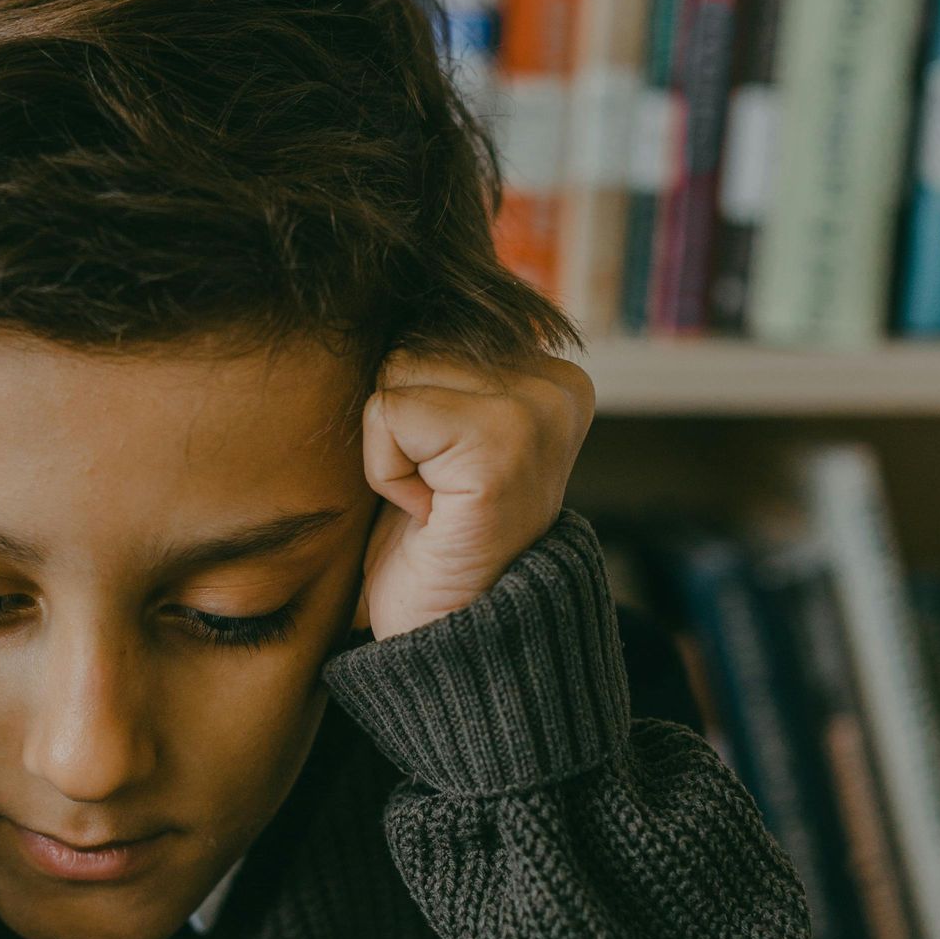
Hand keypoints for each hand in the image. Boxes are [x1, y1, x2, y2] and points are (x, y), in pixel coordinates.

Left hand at [358, 353, 594, 643]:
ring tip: (433, 501)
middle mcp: (557, 384)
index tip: (448, 474)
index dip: (410, 406)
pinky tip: (428, 513)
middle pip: (411, 341)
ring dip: (390, 449)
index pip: (429, 325)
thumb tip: (382, 298)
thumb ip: (435, 368)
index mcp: (551, 374)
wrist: (453, 641)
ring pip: (395, 370)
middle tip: (437, 493)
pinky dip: (384, 471)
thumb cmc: (430, 542)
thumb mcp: (439, 436)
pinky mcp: (501, 442)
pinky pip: (387, 412)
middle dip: (398, 423)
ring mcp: (537, 411)